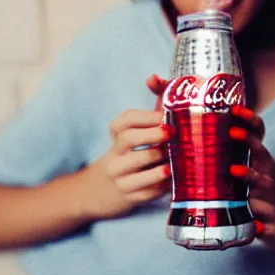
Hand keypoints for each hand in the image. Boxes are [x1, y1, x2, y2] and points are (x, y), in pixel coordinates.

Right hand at [81, 75, 172, 219]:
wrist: (100, 191)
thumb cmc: (130, 152)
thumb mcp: (140, 128)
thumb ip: (153, 102)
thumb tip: (154, 77)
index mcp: (118, 135)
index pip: (125, 119)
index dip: (145, 116)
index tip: (165, 115)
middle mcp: (114, 154)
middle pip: (129, 139)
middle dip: (152, 135)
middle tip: (172, 133)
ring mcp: (118, 176)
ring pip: (136, 168)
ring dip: (158, 164)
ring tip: (174, 162)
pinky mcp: (126, 197)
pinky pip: (145, 192)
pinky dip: (160, 186)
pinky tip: (172, 181)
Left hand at [230, 107, 274, 253]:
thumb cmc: (270, 200)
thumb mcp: (255, 179)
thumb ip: (235, 166)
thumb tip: (205, 149)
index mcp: (264, 166)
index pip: (259, 137)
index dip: (249, 121)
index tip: (234, 109)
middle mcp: (270, 179)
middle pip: (262, 155)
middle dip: (249, 142)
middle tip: (232, 132)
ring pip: (266, 187)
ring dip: (251, 177)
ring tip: (234, 170)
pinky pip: (268, 225)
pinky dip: (262, 225)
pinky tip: (256, 225)